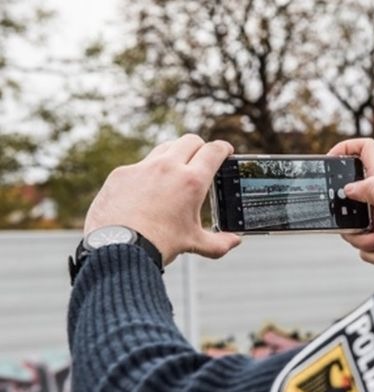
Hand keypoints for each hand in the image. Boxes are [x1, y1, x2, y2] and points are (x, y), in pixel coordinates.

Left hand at [84, 134, 241, 265]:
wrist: (118, 248)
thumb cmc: (158, 244)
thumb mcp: (193, 242)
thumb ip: (219, 242)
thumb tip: (234, 241)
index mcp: (192, 181)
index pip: (213, 151)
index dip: (223, 148)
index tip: (226, 150)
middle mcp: (168, 167)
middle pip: (190, 141)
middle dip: (200, 147)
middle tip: (202, 159)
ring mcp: (142, 167)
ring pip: (165, 148)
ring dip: (175, 154)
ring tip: (175, 170)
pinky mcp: (121, 173)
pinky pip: (140, 165)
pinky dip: (148, 173)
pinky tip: (147, 190)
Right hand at [328, 138, 373, 265]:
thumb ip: (370, 189)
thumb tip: (348, 188)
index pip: (365, 148)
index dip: (346, 148)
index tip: (330, 162)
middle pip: (348, 198)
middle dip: (350, 220)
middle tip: (365, 226)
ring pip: (354, 227)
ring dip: (366, 240)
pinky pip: (364, 246)